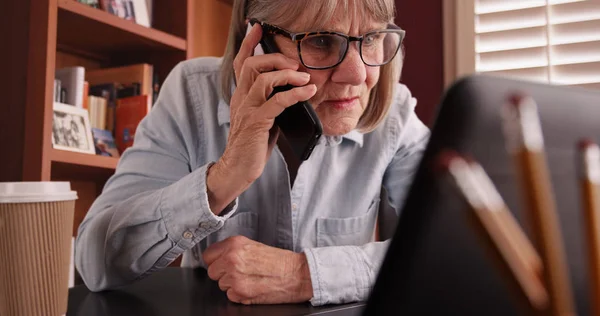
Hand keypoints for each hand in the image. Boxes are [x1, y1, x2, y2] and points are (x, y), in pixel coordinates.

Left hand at [203, 236, 313, 304]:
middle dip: (223, 274)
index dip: (215, 261)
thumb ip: (233, 250)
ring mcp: (234, 277)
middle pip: (212, 271)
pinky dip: (239, 294)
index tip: (221, 263)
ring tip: (249, 279)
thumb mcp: (254, 246)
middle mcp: (232, 259)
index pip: (208, 255)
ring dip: (232, 284)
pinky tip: (252, 287)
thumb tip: (219, 257)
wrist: (296, 274)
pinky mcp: (240, 292)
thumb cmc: (279, 261)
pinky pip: (230, 296)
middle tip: (240, 272)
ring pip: (221, 285)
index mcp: (235, 244)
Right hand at [206, 23, 316, 213]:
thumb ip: (272, 103)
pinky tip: (309, 92)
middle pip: (251, 64)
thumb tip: (295, 91)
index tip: (257, 28)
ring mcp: (247, 110)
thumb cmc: (252, 146)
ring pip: (263, 79)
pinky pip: (277, 101)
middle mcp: (240, 99)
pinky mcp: (256, 122)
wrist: (238, 170)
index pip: (240, 63)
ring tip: (305, 78)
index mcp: (240, 96)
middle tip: (295, 63)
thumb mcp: (263, 119)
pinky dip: (296, 93)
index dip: (249, 44)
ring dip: (288, 74)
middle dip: (275, 57)